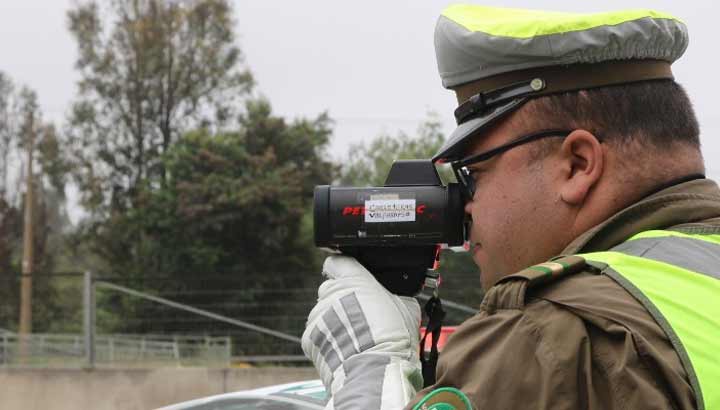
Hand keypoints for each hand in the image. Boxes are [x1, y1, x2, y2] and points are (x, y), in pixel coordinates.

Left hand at [302, 255, 422, 408]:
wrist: (374, 371)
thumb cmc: (392, 339)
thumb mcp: (406, 308)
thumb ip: (394, 295)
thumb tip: (398, 297)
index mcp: (353, 280)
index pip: (338, 262)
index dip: (344, 269)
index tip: (351, 278)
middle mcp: (330, 293)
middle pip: (331, 289)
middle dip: (343, 300)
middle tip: (361, 317)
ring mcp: (317, 315)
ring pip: (324, 313)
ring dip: (335, 321)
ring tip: (355, 338)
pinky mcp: (309, 336)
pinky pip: (318, 334)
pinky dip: (328, 340)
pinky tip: (345, 349)